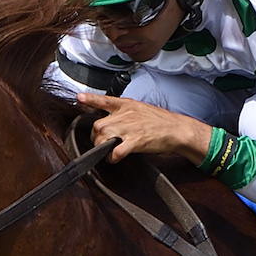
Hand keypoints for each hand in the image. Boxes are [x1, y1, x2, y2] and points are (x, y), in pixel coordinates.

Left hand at [80, 93, 214, 164]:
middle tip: (100, 143)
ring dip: (101, 147)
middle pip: (98, 124)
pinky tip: (114, 158)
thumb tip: (113, 119)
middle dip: (96, 136)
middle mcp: (125, 115)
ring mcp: (130, 128)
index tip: (79, 98)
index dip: (90, 99)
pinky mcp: (136, 141)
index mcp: (127, 105)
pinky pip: (116, 151)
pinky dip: (112, 157)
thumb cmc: (161, 121)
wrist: (177, 129)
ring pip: (103, 136)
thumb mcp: (141, 108)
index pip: (104, 100)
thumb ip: (125, 111)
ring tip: (106, 151)